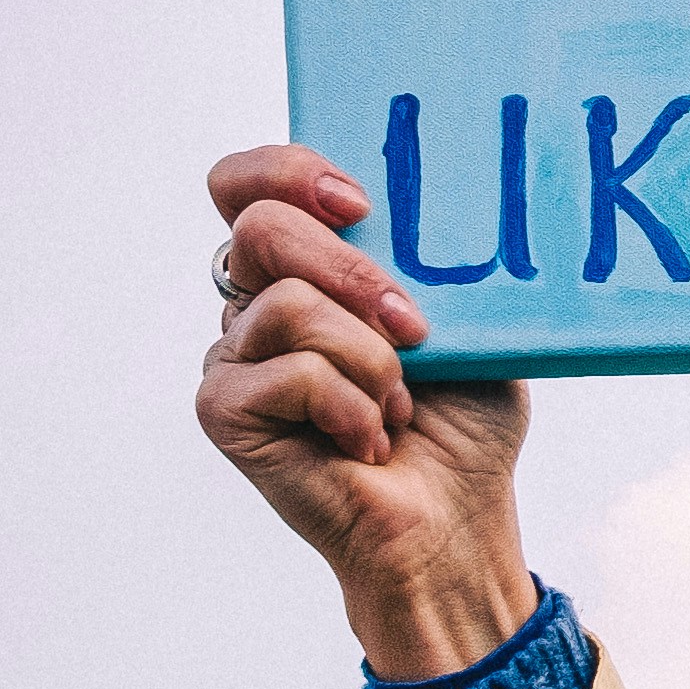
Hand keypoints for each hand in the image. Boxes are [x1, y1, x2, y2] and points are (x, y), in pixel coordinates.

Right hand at [196, 145, 533, 677]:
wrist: (453, 518)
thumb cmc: (461, 422)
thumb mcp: (466, 318)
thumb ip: (425, 258)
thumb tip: (424, 195)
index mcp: (305, 265)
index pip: (252, 183)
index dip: (289, 170)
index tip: (362, 203)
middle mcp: (256, 303)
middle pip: (260, 228)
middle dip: (351, 270)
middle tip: (413, 327)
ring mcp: (234, 356)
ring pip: (287, 304)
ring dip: (370, 359)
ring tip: (398, 405)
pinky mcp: (224, 409)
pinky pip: (291, 371)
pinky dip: (352, 405)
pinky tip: (367, 440)